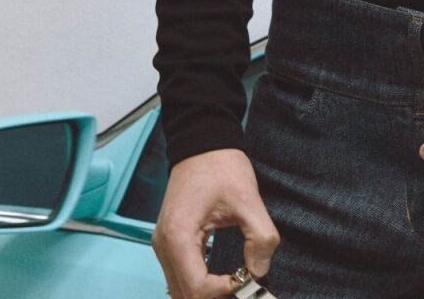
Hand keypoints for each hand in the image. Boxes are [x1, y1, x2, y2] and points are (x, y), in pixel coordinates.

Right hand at [151, 148, 277, 298]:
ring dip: (205, 291)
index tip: (244, 279)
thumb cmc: (220, 164)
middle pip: (184, 295)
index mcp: (178, 236)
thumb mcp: (248, 198)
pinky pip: (180, 274)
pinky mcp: (169, 240)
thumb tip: (260, 270)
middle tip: (241, 282)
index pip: (195, 289)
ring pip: (179, 289)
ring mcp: (163, 244)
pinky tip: (220, 275)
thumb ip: (260, 237)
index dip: (222, 290)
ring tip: (233, 279)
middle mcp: (163, 245)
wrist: (202, 141)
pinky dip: (198, 282)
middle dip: (214, 295)